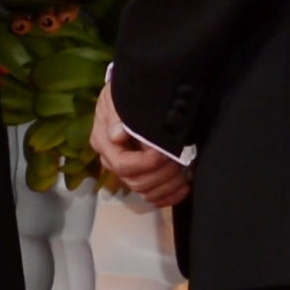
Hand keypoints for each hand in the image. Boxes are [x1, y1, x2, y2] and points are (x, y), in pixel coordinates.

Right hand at [89, 81, 191, 209]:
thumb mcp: (119, 98)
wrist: (132, 93)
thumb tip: (117, 135)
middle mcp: (112, 160)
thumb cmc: (127, 94)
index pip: (122, 164)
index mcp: (104, 143)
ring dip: (168, 185)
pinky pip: (151, 196)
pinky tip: (184, 188)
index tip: (166, 152)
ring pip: (145, 191)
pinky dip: (169, 196)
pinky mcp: (140, 175)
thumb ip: (118, 116)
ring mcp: (126, 170)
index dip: (146, 163)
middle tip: (181, 160)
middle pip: (135, 181)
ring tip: (186, 172)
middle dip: (162, 174)